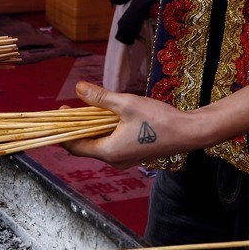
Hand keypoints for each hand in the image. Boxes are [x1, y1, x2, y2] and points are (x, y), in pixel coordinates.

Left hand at [60, 81, 197, 169]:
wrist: (188, 133)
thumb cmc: (159, 119)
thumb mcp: (126, 104)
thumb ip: (101, 97)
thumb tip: (78, 88)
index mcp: (109, 151)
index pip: (75, 146)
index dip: (64, 131)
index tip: (59, 114)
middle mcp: (114, 160)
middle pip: (86, 146)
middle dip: (77, 128)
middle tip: (73, 108)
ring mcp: (125, 160)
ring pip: (100, 145)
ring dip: (92, 129)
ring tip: (90, 109)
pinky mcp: (133, 155)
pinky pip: (112, 145)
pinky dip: (105, 132)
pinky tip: (109, 117)